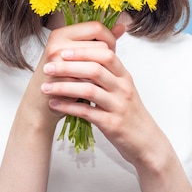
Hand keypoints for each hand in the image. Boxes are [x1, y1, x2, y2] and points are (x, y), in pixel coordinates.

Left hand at [40, 21, 159, 165]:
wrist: (145, 140)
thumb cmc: (130, 112)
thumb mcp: (124, 88)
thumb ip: (109, 72)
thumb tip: (87, 54)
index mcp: (125, 76)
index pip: (106, 54)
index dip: (84, 51)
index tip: (64, 51)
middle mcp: (123, 88)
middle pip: (95, 70)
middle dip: (68, 66)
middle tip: (48, 67)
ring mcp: (118, 106)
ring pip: (89, 90)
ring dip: (64, 87)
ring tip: (45, 87)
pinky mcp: (112, 124)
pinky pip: (86, 112)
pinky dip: (67, 107)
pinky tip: (54, 104)